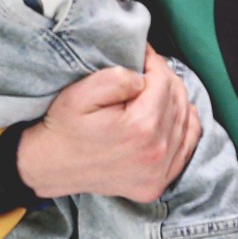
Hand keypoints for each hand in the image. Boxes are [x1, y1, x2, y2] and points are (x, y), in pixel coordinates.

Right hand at [16, 50, 200, 202]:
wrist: (50, 166)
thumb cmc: (64, 127)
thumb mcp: (81, 93)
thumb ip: (119, 78)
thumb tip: (144, 77)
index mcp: (141, 127)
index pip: (164, 80)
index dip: (153, 61)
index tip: (142, 54)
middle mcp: (156, 152)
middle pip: (177, 99)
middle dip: (164, 79)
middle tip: (146, 70)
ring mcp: (159, 172)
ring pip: (186, 120)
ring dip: (174, 100)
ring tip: (155, 90)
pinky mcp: (158, 183)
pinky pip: (187, 148)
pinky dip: (185, 127)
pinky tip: (172, 115)